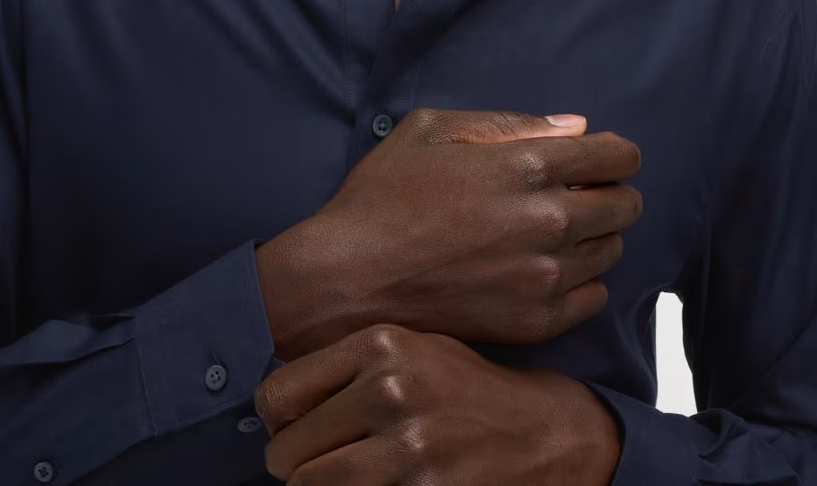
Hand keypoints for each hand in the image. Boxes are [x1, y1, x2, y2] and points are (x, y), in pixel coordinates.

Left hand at [254, 321, 620, 484]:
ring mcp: (408, 448)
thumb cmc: (466, 389)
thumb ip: (348, 367)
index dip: (275, 421)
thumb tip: (273, 403)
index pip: (277, 394)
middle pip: (286, 452)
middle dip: (294, 464)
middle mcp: (390, 391)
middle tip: (319, 462)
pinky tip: (379, 485)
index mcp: (381, 345)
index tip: (290, 428)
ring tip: (345, 476)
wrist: (543, 432)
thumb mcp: (413, 350)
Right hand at [259, 107, 641, 358]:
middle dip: (610, 191)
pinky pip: (593, 297)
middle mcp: (546, 220)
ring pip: (612, 250)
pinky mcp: (534, 322)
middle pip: (626, 204)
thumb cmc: (384, 197)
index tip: (603, 157)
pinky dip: (581, 280)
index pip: (617, 155)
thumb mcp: (432, 130)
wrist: (347, 279)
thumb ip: (509, 123)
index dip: (616, 152)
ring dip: (595, 236)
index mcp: (526, 166)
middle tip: (578, 193)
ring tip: (554, 232)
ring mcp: (543, 276)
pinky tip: (543, 268)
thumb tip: (576, 127)